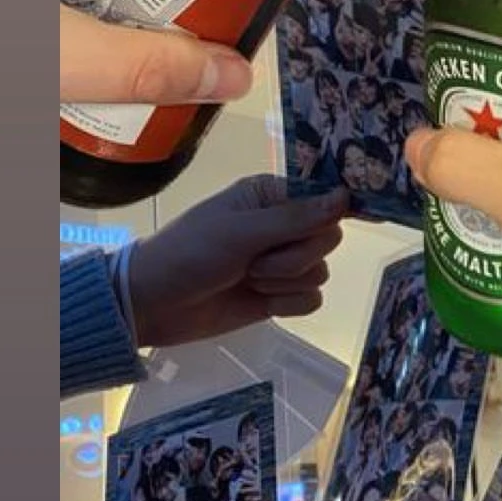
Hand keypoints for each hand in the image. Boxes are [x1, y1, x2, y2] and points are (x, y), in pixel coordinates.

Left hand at [127, 175, 347, 346]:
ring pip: (320, 272)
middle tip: (255, 262)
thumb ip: (295, 218)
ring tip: (247, 280)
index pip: (323, 199)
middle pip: (327, 238)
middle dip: (295, 257)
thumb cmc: (190, 254)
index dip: (330, 214)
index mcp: (270, 196)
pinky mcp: (278, 296)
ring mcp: (280, 263)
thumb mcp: (241, 232)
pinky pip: (312, 300)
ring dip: (284, 281)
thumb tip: (346, 196)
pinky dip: (287, 304)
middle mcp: (281, 226)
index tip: (343, 224)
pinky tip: (259, 303)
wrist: (155, 304)